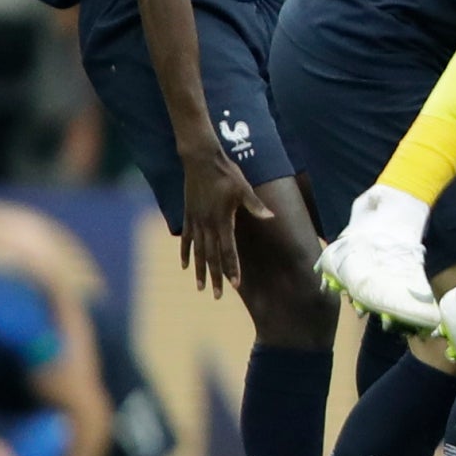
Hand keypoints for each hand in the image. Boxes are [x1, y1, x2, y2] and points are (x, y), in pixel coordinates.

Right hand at [179, 150, 273, 297]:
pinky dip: (186, 253)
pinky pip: (187, 239)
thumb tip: (271, 217)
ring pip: (198, 252)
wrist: (200, 160)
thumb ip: (255, 205)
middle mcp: (208, 224)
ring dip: (200, 271)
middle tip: (217, 296)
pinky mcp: (188, 215)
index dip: (232, 268)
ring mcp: (196, 221)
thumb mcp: (244, 188)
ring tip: (201, 288)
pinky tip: (185, 266)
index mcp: (223, 220)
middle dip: (216, 277)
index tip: (234, 284)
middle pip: (212, 257)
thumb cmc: (226, 173)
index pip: (228, 251)